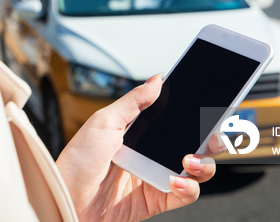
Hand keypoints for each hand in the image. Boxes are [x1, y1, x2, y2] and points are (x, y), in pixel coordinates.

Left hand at [55, 74, 222, 221]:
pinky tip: (177, 180)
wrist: (68, 199)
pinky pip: (187, 193)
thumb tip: (158, 79)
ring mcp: (158, 174)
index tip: (211, 101)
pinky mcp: (158, 198)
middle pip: (195, 141)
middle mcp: (153, 151)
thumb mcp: (103, 122)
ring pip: (198, 168)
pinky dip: (190, 187)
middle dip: (211, 136)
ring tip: (191, 160)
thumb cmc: (78, 161)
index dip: (195, 110)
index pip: (175, 116)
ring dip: (205, 162)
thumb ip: (133, 102)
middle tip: (211, 133)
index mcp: (141, 130)